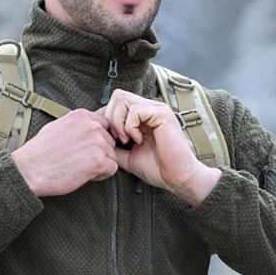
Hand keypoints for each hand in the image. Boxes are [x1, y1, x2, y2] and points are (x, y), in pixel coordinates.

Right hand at [11, 108, 117, 196]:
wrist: (30, 169)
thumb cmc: (39, 152)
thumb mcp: (57, 126)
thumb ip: (76, 124)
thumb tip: (87, 126)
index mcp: (82, 115)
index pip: (105, 125)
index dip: (98, 139)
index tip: (87, 148)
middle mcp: (92, 126)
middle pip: (110, 141)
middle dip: (100, 152)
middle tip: (81, 161)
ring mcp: (97, 143)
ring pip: (112, 155)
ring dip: (100, 164)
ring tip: (81, 168)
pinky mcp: (99, 161)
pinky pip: (112, 168)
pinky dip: (101, 175)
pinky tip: (85, 175)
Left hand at [103, 89, 221, 204]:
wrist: (177, 178)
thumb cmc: (158, 169)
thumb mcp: (128, 156)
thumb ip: (114, 146)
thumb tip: (98, 141)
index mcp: (143, 116)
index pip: (116, 103)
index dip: (107, 119)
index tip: (111, 141)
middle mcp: (150, 108)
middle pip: (117, 96)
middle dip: (110, 118)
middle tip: (117, 139)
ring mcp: (156, 109)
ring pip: (122, 99)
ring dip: (118, 121)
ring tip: (126, 140)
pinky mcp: (162, 114)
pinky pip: (135, 110)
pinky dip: (130, 126)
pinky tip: (138, 140)